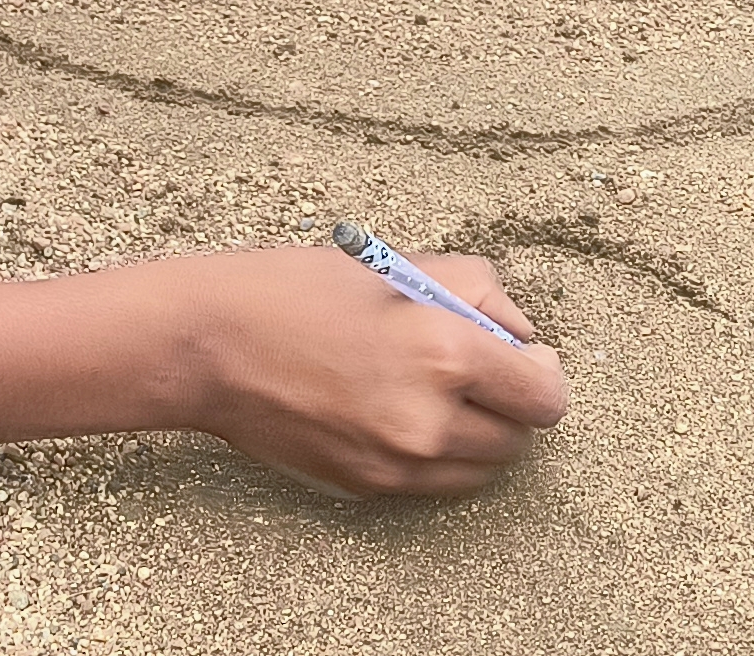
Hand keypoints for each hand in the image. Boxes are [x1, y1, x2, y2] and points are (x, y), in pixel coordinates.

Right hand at [180, 247, 568, 494]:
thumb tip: (519, 335)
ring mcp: (396, 464)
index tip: (525, 358)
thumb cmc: (298, 291)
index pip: (546, 397)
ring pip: (480, 470)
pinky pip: (430, 481)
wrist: (208, 347)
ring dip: (475, 434)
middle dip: (508, 405)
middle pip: (518, 441)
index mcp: (446, 355)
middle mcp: (429, 422)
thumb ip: (481, 295)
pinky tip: (393, 409)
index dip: (543, 374)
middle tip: (475, 369)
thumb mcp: (401, 266)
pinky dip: (430, 452)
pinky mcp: (366, 487)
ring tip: (434, 391)